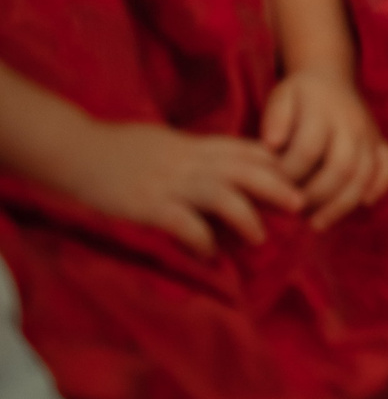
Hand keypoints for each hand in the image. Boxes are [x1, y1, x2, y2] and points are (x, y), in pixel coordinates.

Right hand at [61, 120, 303, 256]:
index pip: (248, 150)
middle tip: (301, 204)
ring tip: (260, 237)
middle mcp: (190, 162)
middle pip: (246, 169)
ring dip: (247, 217)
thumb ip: (198, 154)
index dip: (277, 164)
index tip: (299, 179)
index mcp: (196, 145)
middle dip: (277, 186)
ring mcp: (170, 183)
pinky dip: (201, 240)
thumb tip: (223, 170)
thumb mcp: (168, 143)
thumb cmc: (122, 148)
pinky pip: (184, 223)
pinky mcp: (148, 205)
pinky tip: (208, 255)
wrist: (76, 150)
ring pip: (223, 195)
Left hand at [261, 67, 387, 228]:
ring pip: (365, 174)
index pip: (307, 150)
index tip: (271, 188)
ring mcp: (370, 134)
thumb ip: (275, 117)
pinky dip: (382, 186)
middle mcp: (352, 124)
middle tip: (294, 212)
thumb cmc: (301, 94)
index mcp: (324, 113)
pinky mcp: (381, 142)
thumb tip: (272, 144)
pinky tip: (364, 204)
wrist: (332, 76)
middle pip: (341, 167)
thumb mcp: (282, 95)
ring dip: (342, 204)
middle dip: (316, 196)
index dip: (287, 175)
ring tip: (318, 223)